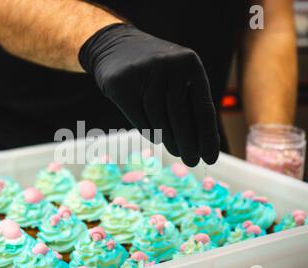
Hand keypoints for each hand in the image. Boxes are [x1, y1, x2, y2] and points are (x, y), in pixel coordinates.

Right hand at [79, 23, 219, 165]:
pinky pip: (139, 118)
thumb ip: (188, 102)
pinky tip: (157, 138)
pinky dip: (150, 132)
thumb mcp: (176, 76)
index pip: (202, 108)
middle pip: (180, 116)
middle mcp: (169, 66)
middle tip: (192, 161)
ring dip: (169, 140)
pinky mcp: (122, 84)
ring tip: (176, 151)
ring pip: (159, 119)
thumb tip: (203, 142)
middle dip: (188, 143)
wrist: (115, 47)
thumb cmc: (153, 71)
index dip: (207, 136)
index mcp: (190, 64)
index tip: (210, 158)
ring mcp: (144, 73)